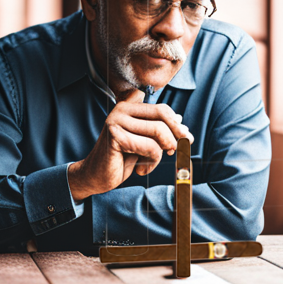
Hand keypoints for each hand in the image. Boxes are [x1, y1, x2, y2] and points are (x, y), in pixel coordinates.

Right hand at [67, 89, 193, 200]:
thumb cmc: (122, 159)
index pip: (162, 109)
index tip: (185, 139)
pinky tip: (141, 171)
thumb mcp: (145, 143)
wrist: (97, 177)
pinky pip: (149, 146)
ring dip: (160, 153)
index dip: (176, 125)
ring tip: (151, 164)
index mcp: (129, 106)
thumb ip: (159, 131)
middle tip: (176, 152)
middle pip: (162, 116)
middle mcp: (122, 109)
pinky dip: (152, 162)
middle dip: (176, 135)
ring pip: (158, 131)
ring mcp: (116, 120)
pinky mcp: (115, 135)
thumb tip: (182, 122)